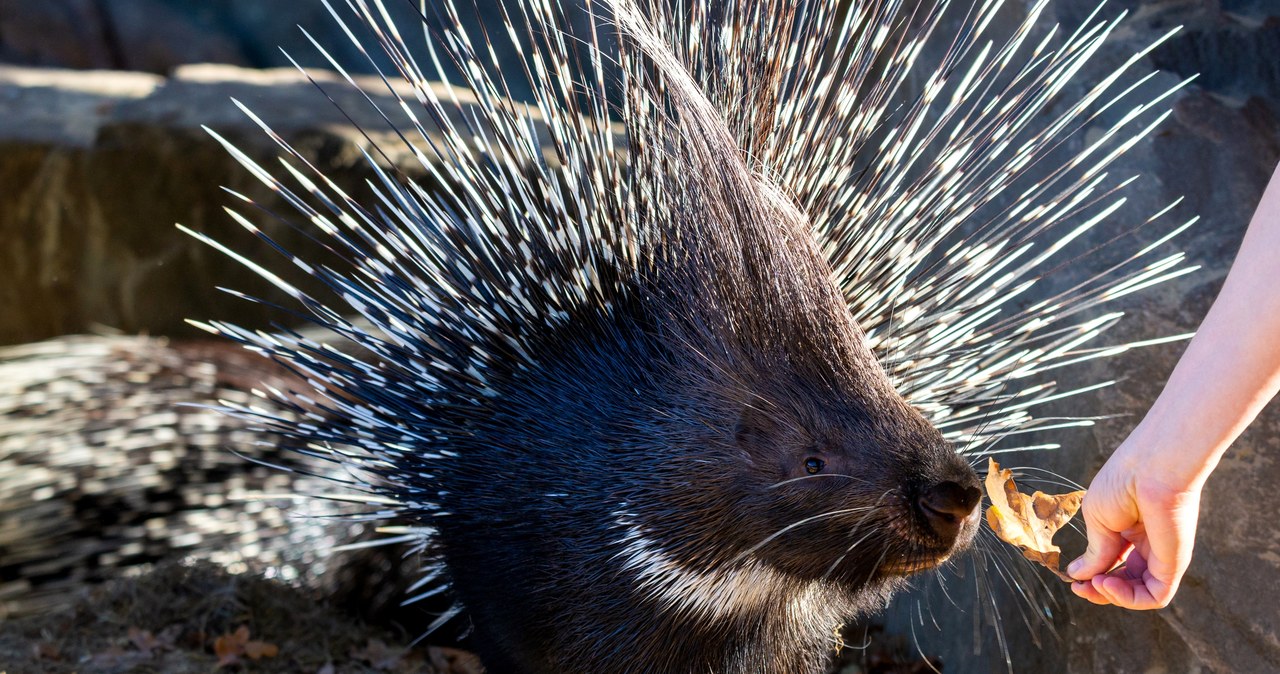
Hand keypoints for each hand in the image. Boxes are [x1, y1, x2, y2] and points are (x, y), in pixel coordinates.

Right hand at [1067, 438, 1201, 608]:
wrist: (1150, 468)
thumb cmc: (1123, 482)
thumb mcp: (1097, 519)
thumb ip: (1095, 552)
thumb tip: (1077, 575)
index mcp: (1129, 531)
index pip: (1112, 565)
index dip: (1091, 575)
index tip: (1072, 579)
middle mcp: (1148, 546)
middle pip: (1125, 583)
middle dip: (1100, 591)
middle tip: (1080, 588)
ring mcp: (1161, 556)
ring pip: (1139, 594)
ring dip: (1112, 596)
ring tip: (1095, 585)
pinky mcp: (1172, 564)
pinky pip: (1155, 596)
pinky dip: (1129, 599)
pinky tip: (1106, 584)